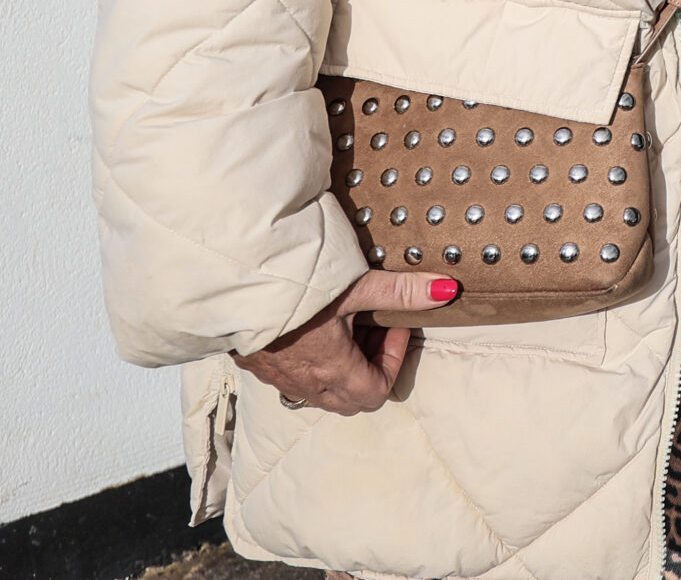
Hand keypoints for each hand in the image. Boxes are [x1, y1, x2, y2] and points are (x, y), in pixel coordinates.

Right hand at [231, 272, 459, 415]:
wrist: (233, 283)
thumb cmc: (297, 286)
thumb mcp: (357, 287)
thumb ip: (402, 292)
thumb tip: (447, 292)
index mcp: (332, 369)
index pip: (376, 391)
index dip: (394, 361)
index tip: (395, 328)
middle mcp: (304, 382)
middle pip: (350, 398)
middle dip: (370, 368)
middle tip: (372, 330)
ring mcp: (276, 376)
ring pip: (319, 391)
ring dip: (340, 366)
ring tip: (343, 326)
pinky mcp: (254, 363)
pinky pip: (290, 378)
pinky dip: (310, 361)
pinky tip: (310, 327)